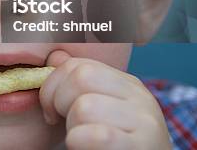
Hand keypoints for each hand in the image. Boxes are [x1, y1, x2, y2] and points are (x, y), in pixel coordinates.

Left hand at [39, 50, 171, 149]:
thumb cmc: (111, 146)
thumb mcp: (96, 112)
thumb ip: (77, 86)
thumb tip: (56, 56)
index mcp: (127, 84)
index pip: (78, 64)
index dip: (53, 85)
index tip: (51, 111)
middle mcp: (139, 96)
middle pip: (81, 77)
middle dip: (60, 102)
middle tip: (64, 126)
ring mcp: (145, 121)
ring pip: (85, 106)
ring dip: (72, 129)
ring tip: (83, 141)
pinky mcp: (142, 145)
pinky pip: (97, 135)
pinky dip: (79, 142)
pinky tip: (86, 149)